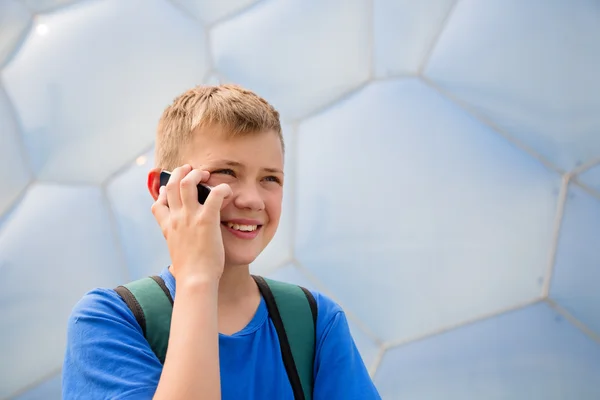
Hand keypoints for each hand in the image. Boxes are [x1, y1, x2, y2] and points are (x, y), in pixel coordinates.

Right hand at [151, 164, 232, 282]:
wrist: (196, 280)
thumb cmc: (190, 273)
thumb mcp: (177, 257)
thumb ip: (178, 251)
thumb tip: (178, 261)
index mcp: (168, 228)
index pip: (158, 204)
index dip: (164, 193)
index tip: (171, 189)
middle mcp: (176, 219)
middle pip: (173, 185)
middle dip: (181, 173)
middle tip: (191, 170)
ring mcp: (190, 217)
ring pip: (188, 183)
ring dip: (197, 174)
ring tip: (206, 174)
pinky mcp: (207, 219)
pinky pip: (215, 194)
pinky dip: (222, 188)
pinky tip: (227, 190)